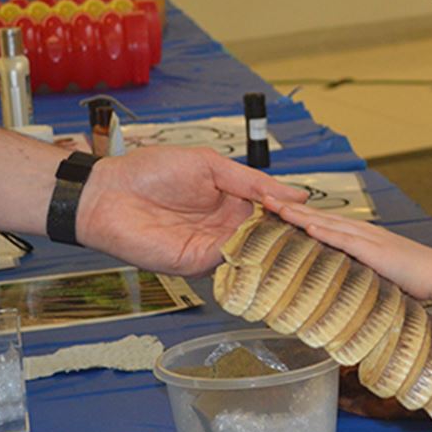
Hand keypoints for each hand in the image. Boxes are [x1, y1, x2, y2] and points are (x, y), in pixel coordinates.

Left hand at [76, 147, 306, 275]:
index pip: (276, 214)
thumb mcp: (210, 165)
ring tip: (307, 248)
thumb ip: (253, 182)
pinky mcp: (198, 264)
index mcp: (235, 203)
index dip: (297, 216)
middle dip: (295, 238)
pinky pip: (232, 265)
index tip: (323, 217)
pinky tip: (271, 253)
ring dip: (278, 251)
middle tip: (324, 237)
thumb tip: (297, 193)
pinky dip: (253, 259)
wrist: (107, 193)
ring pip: (257, 254)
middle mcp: (228, 229)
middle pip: (271, 238)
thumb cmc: (150, 171)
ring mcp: (214, 248)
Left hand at [267, 198, 431, 300]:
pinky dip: (325, 232)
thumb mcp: (380, 272)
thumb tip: (340, 283)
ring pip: (327, 223)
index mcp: (363, 237)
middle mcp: (362, 232)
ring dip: (300, 215)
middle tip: (263, 199)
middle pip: (319, 216)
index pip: (325, 223)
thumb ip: (359, 273)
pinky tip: (307, 227)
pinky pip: (345, 240)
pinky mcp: (375, 251)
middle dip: (290, 207)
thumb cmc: (416, 277)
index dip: (299, 215)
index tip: (276, 210)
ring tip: (274, 207)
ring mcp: (368, 239)